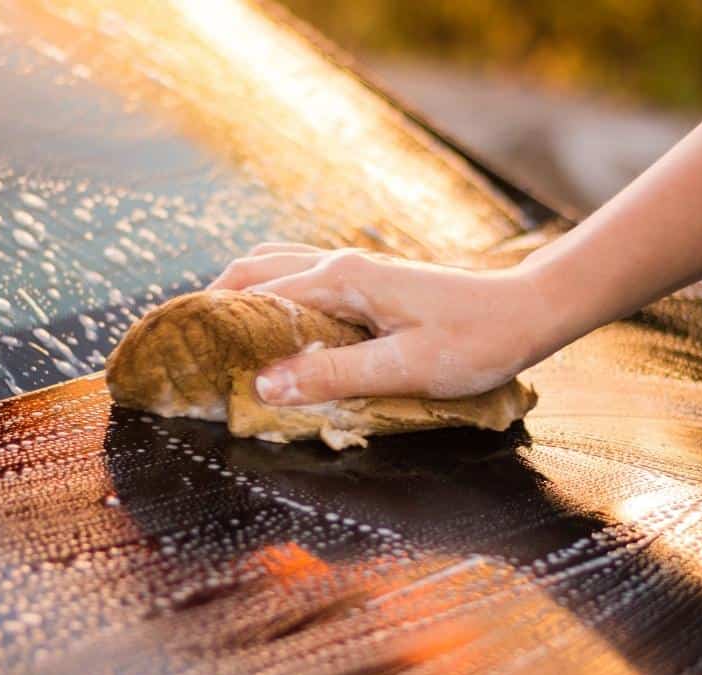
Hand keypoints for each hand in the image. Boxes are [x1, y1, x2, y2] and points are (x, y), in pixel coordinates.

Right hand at [207, 243, 559, 403]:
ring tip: (215, 340)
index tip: (175, 357)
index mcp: (341, 280)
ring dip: (239, 297)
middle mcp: (339, 265)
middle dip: (211, 305)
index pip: (252, 296)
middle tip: (183, 348)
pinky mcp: (368, 283)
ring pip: (274, 269)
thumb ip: (334, 375)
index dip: (209, 326)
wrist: (526, 313)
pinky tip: (271, 330)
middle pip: (252, 272)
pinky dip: (270, 297)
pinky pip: (301, 279)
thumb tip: (263, 383)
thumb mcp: (406, 367)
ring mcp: (353, 270)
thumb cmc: (476, 340)